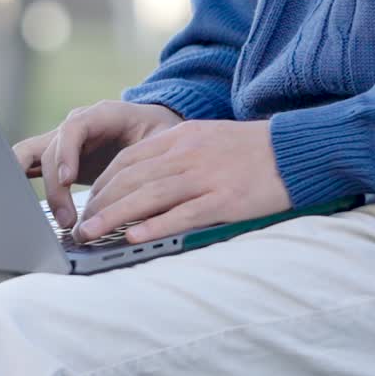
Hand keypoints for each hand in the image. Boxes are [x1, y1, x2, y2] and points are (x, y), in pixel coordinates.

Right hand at [13, 100, 182, 229]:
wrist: (152, 127)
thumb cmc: (159, 132)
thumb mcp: (164, 139)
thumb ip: (155, 157)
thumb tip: (148, 189)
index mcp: (103, 115)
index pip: (74, 126)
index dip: (66, 152)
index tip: (67, 179)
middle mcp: (78, 125)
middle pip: (51, 149)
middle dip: (54, 186)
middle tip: (67, 219)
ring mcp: (64, 141)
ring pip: (32, 155)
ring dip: (34, 188)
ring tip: (56, 220)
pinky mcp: (58, 158)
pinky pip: (30, 164)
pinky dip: (21, 181)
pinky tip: (21, 206)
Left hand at [73, 118, 290, 244]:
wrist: (295, 150)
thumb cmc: (251, 149)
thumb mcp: (207, 137)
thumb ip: (176, 152)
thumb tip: (142, 176)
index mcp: (181, 137)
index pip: (128, 159)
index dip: (103, 183)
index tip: (88, 203)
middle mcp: (188, 154)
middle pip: (131, 178)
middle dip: (99, 203)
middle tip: (79, 226)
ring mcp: (205, 176)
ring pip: (148, 196)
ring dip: (114, 218)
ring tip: (91, 235)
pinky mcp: (225, 200)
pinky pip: (182, 214)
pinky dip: (154, 226)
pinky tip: (133, 238)